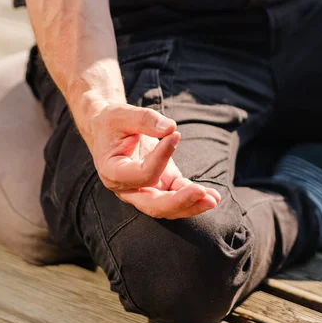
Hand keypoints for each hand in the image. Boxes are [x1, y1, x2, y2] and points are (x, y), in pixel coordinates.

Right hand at [87, 103, 220, 218]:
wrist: (108, 129)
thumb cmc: (112, 122)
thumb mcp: (123, 115)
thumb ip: (145, 120)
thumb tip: (170, 128)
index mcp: (113, 172)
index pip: (142, 174)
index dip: (161, 157)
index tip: (174, 135)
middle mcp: (127, 189)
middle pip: (154, 205)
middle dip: (179, 201)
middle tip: (201, 192)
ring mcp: (143, 190)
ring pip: (168, 207)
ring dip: (191, 204)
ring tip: (213, 198)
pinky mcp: (158, 185)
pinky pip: (176, 196)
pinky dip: (193, 196)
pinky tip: (212, 195)